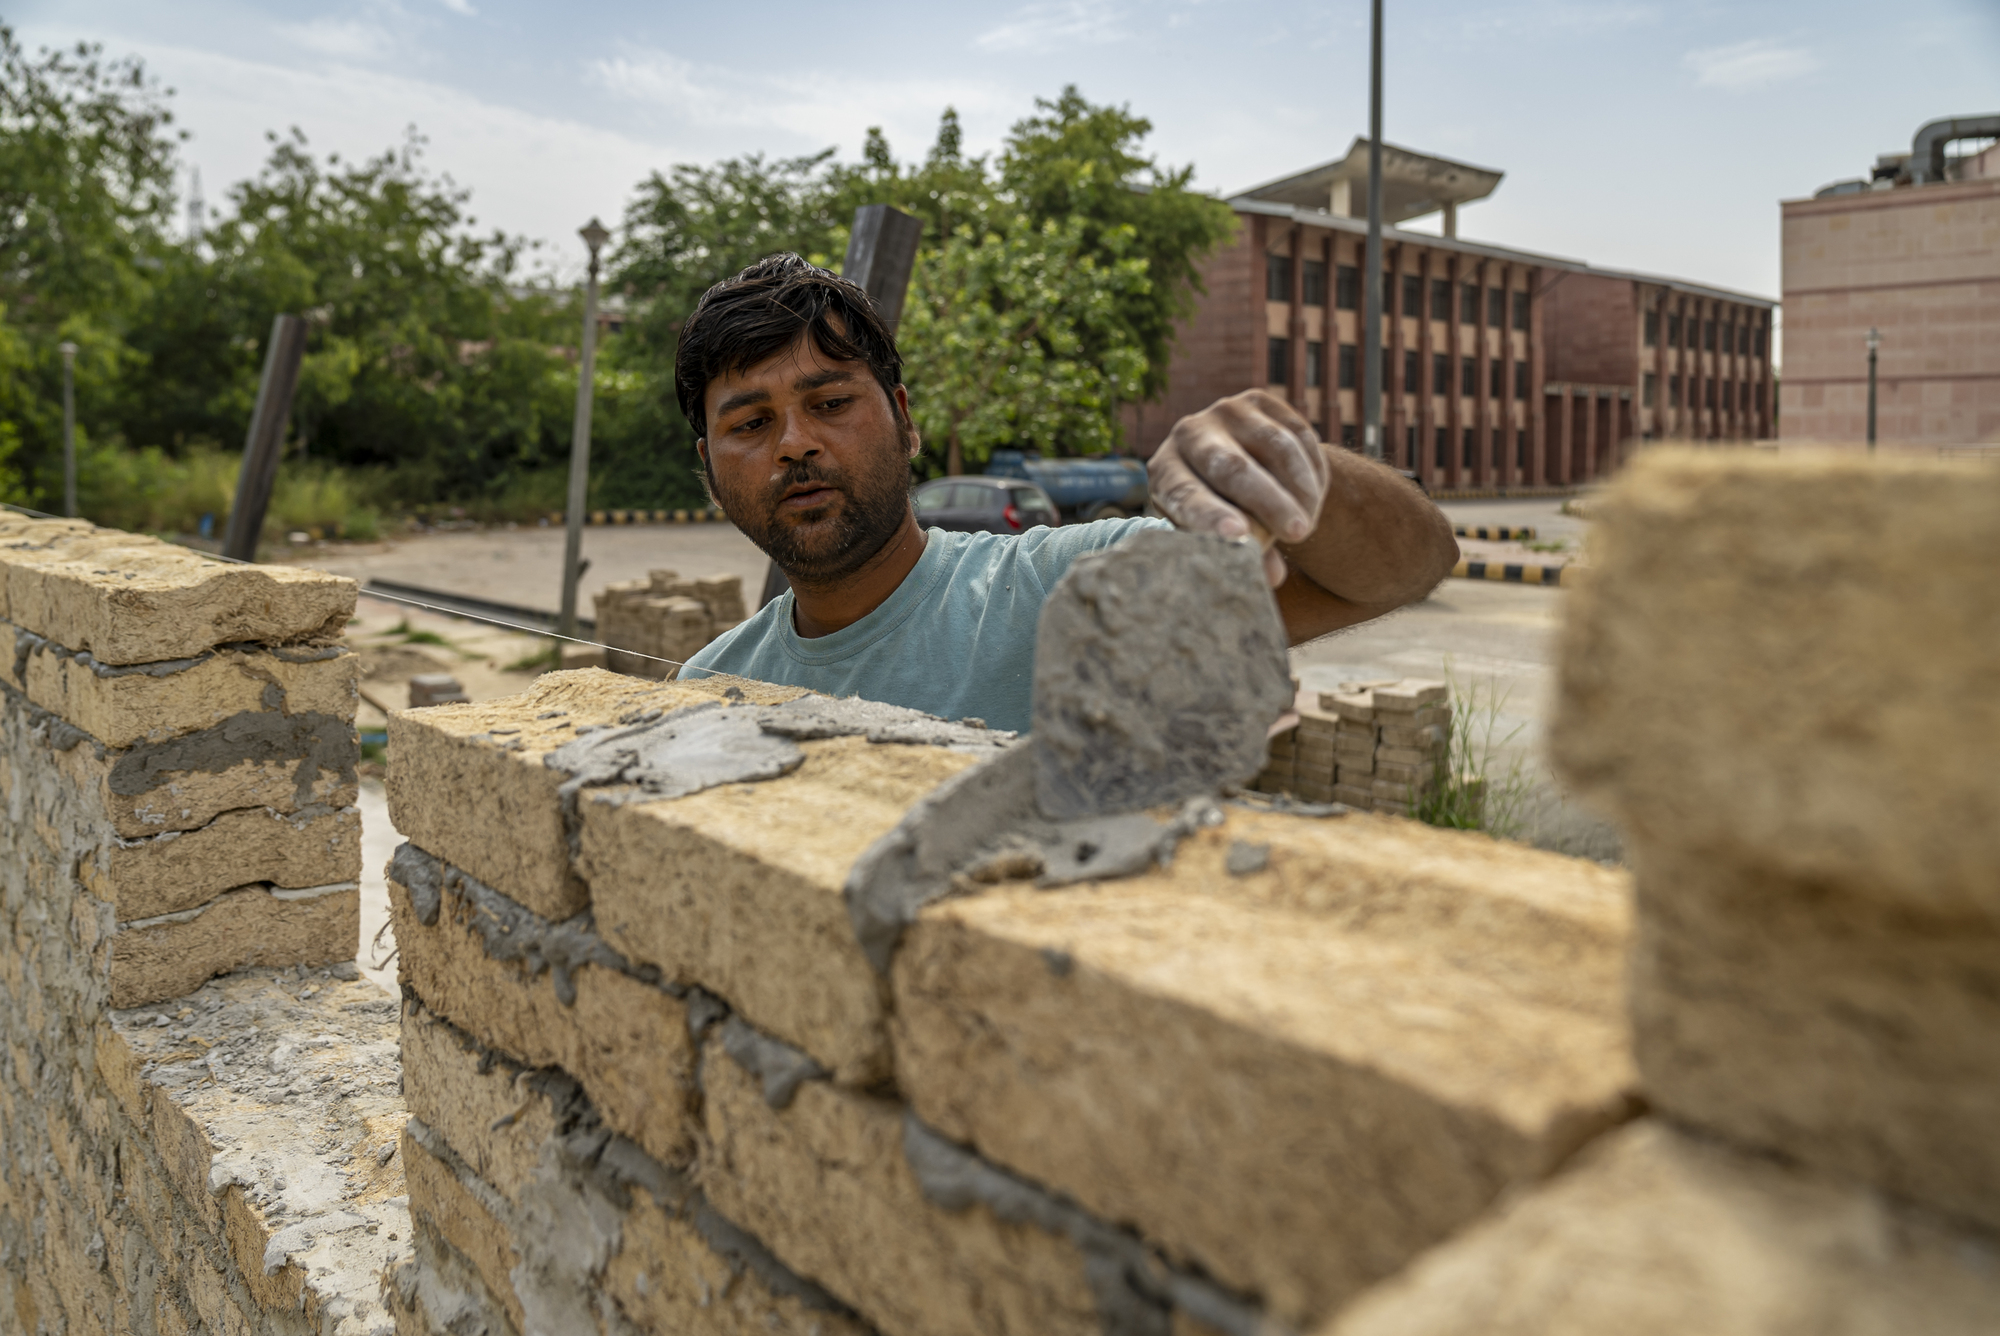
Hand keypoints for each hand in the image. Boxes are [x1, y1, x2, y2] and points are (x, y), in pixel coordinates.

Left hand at [1147, 389, 1329, 585]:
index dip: (1211, 516)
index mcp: (1165, 471)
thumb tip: (1272, 577)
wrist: (1236, 465)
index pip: (1185, 494)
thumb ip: (1240, 553)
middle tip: (1297, 533)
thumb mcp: (1217, 534)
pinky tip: (1313, 498)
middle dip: (1268, 502)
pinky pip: (1297, 433)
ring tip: (1308, 523)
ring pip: (1274, 447)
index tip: (1238, 536)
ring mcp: (1224, 411)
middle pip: (1231, 466)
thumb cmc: (1220, 512)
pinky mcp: (1258, 400)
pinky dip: (1312, 469)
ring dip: (1299, 488)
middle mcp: (1188, 432)